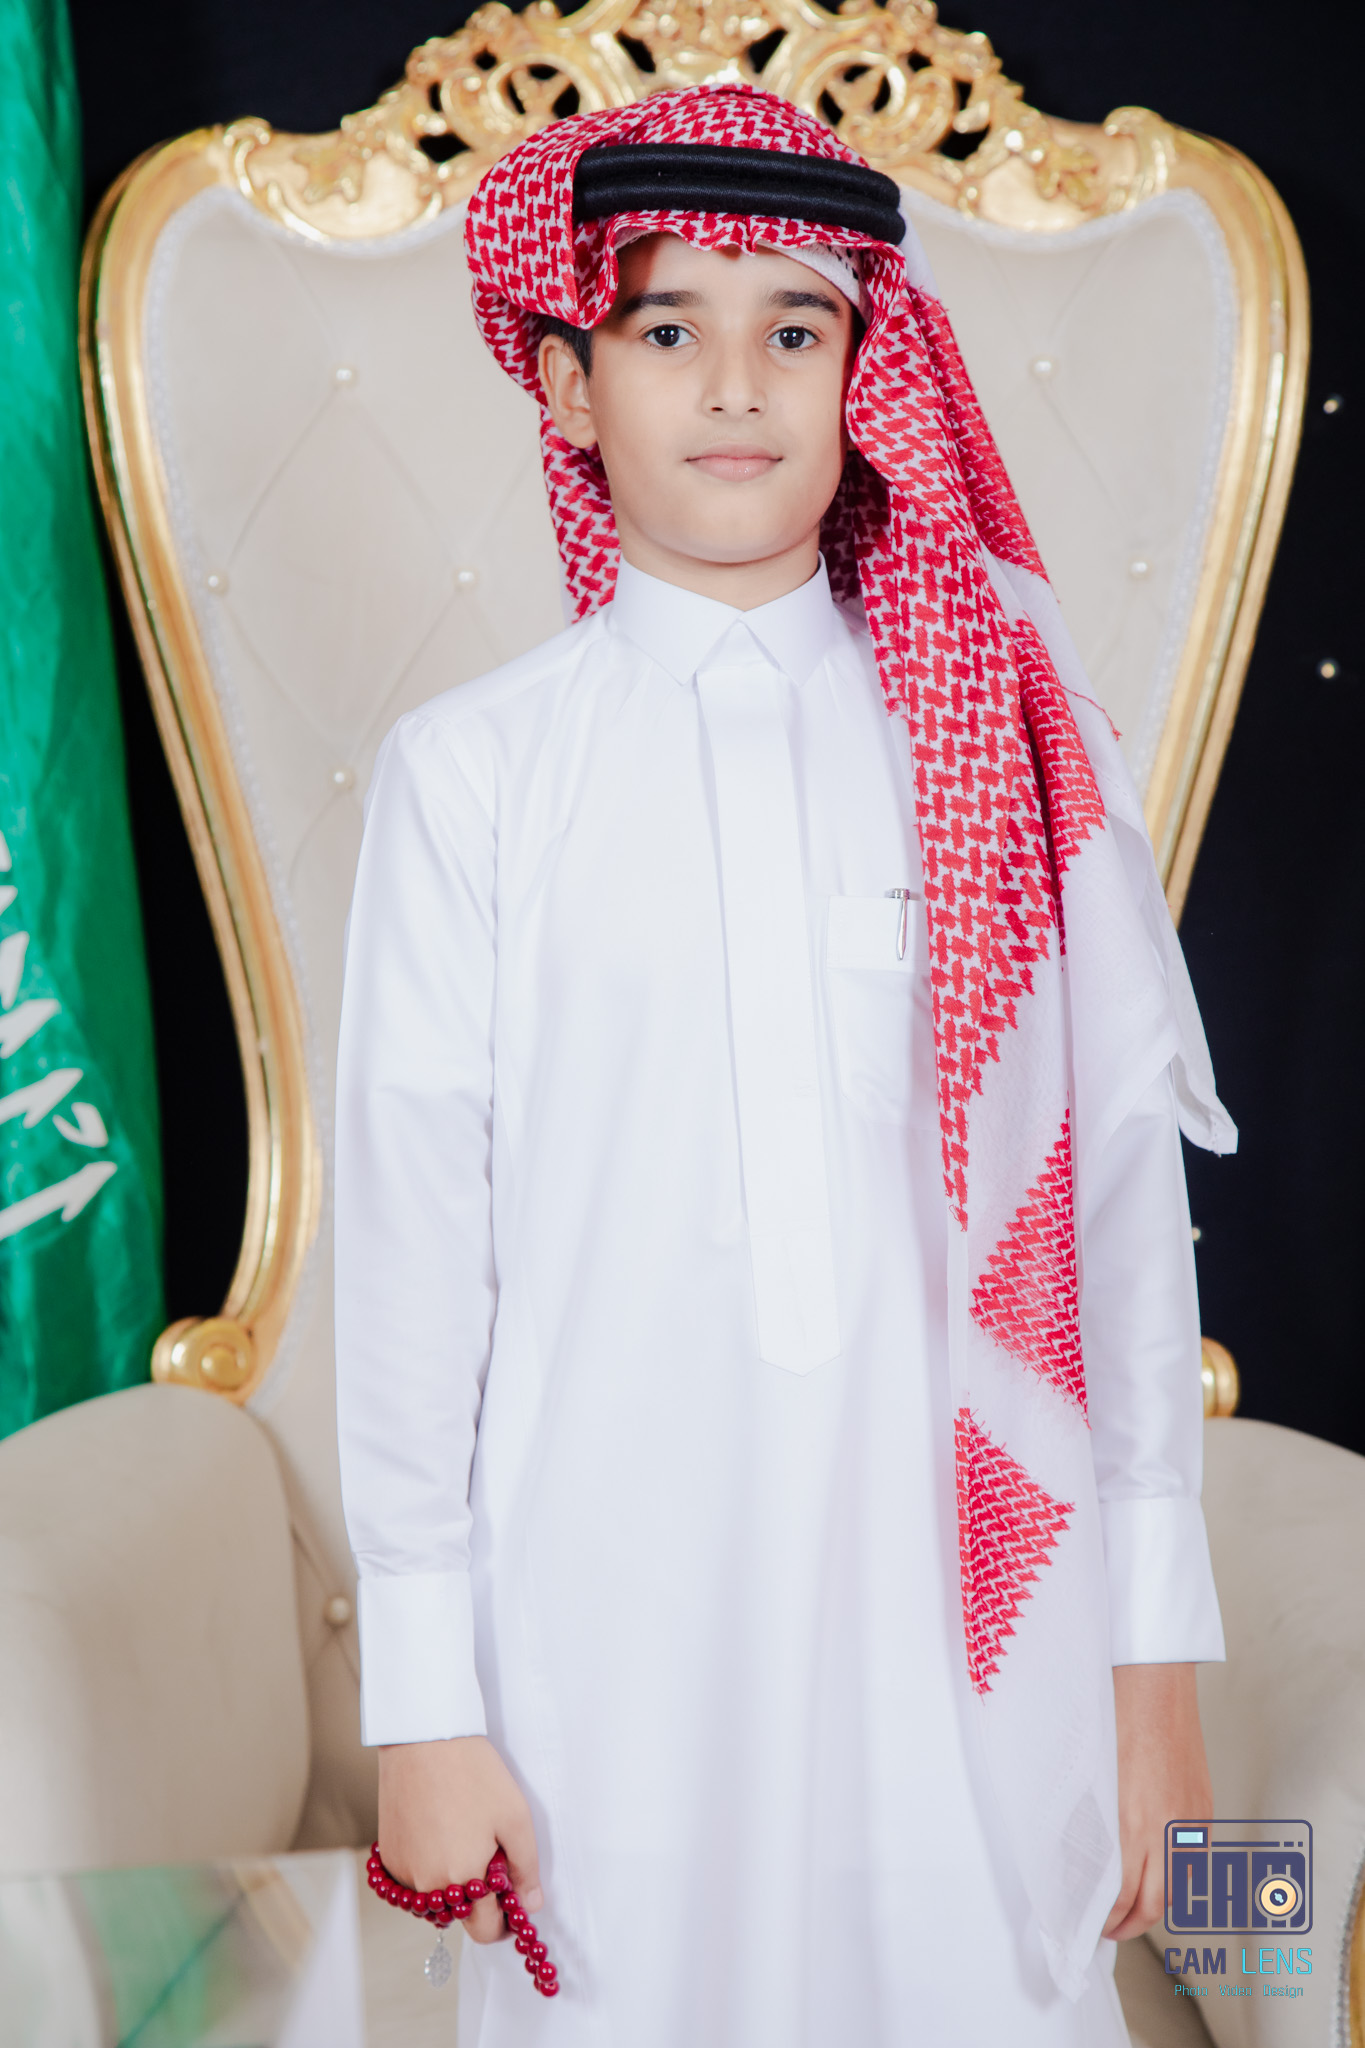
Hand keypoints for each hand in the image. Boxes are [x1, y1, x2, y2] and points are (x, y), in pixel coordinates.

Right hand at [378, 1735, 542, 1944]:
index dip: (504, 1922)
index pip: (485, 1932)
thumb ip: (526, 1869)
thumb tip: (530, 1905)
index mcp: (462, 1880)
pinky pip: (414, 1877)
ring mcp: (403, 1870)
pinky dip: (430, 1866)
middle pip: (459, 1916)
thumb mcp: (515, 1818)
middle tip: (492, 1861)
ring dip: (453, 1883)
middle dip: (480, 1901)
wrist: (424, 1738)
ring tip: (464, 1837)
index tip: (513, 1903)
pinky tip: (440, 1830)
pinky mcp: (389, 1853)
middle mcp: (427, 1884)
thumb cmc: (474, 1773)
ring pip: (436, 1897)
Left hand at [1103, 1663, 1211, 1940]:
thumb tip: (1074, 1854)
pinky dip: (1174, 1873)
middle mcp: (1166, 1828)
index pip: (1120, 1896)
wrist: (1154, 1680)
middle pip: (1154, 1904)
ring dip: (1154, 1902)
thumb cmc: (1112, 1713)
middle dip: (1130, 1925)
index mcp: (1131, 1823)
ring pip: (1177, 1884)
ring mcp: (1190, 1819)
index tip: (1089, 1924)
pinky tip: (1155, 1868)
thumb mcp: (1087, 1772)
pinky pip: (1192, 1856)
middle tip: (1109, 1930)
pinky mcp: (1203, 1805)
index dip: (1105, 1919)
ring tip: (1129, 1906)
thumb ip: (1087, 1819)